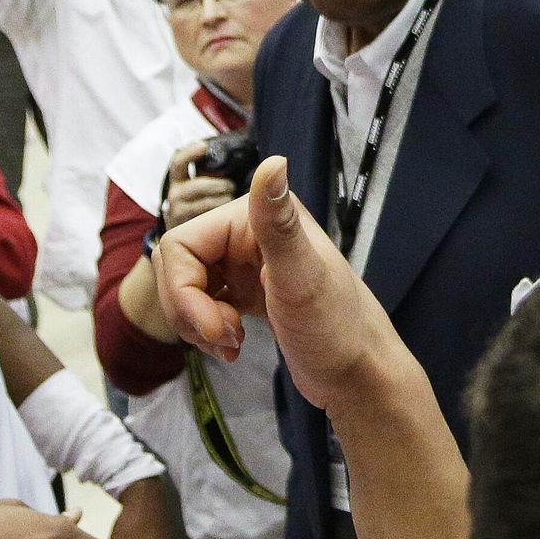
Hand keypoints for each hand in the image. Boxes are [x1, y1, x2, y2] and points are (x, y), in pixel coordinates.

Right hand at [155, 156, 398, 410]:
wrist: (360, 376)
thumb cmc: (338, 330)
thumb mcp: (302, 277)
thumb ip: (277, 221)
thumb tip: (273, 162)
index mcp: (258, 218)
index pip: (181, 244)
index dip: (183, 291)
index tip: (213, 328)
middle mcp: (251, 233)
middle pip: (180, 265)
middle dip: (189, 309)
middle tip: (223, 337)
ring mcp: (248, 264)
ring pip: (187, 286)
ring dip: (198, 322)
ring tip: (232, 343)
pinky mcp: (249, 292)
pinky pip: (204, 302)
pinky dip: (208, 328)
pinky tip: (234, 346)